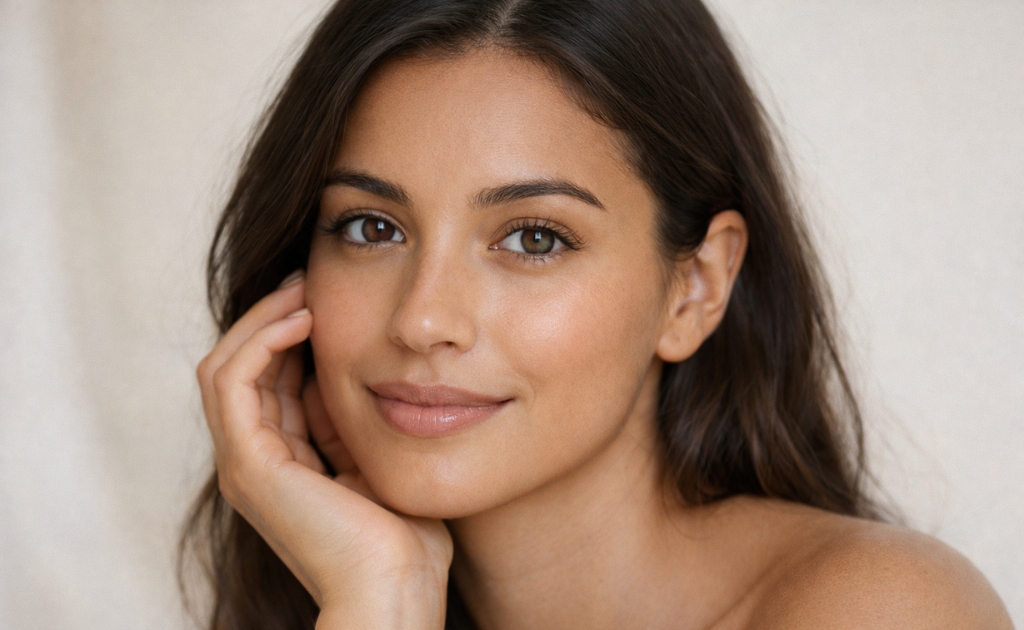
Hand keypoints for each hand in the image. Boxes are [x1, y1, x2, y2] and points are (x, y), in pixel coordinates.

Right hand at [196, 272, 452, 628]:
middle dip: (273, 317)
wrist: (397, 587)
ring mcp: (244, 463)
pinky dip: (261, 341)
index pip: (269, 380)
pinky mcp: (248, 463)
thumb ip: (348, 420)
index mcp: (282, 462)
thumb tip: (350, 366)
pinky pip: (233, 381)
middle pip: (242, 367)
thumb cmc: (402, 535)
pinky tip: (302, 319)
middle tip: (308, 279)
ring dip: (262, 320)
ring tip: (303, 289)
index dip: (291, 333)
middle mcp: (253, 461)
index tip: (324, 296)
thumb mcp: (373, 457)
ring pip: (226, 366)